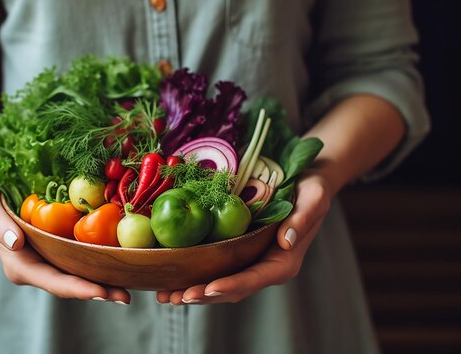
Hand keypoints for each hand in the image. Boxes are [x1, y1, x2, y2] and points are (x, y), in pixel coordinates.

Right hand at [0, 179, 130, 303]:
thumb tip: (16, 243)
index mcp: (19, 264)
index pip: (52, 281)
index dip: (77, 289)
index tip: (100, 292)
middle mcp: (35, 267)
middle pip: (69, 285)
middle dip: (97, 292)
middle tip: (126, 296)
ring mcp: (46, 259)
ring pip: (76, 275)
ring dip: (102, 282)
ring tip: (127, 287)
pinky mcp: (56, 248)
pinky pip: (78, 260)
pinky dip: (97, 263)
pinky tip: (117, 263)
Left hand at [155, 172, 331, 303]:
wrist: (306, 182)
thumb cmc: (312, 189)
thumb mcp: (314, 199)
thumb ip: (302, 220)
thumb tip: (285, 242)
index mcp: (284, 261)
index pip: (255, 278)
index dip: (231, 285)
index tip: (208, 288)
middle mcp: (265, 268)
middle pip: (232, 289)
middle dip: (203, 295)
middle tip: (175, 297)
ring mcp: (251, 262)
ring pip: (220, 284)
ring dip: (194, 291)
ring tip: (166, 295)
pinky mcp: (239, 253)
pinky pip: (216, 268)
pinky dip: (195, 275)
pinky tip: (172, 277)